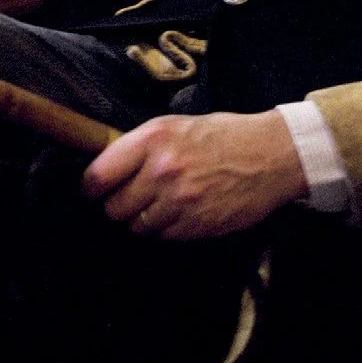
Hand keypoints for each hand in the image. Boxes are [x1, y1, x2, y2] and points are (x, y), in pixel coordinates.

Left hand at [81, 110, 307, 240]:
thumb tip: (106, 169)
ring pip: (137, 226)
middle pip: (114, 207)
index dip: (91, 188)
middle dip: (118, 205)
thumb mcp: (176, 126)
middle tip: (131, 198)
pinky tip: (181, 212)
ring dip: (143, 220)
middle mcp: (162, 170)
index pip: (99, 175)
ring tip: (161, 204)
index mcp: (153, 139)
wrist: (270, 155)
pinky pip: (163, 237)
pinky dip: (166, 230)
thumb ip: (141, 146)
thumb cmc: (222, 135)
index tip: (95, 190)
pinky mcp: (197, 225)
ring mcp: (180, 202)